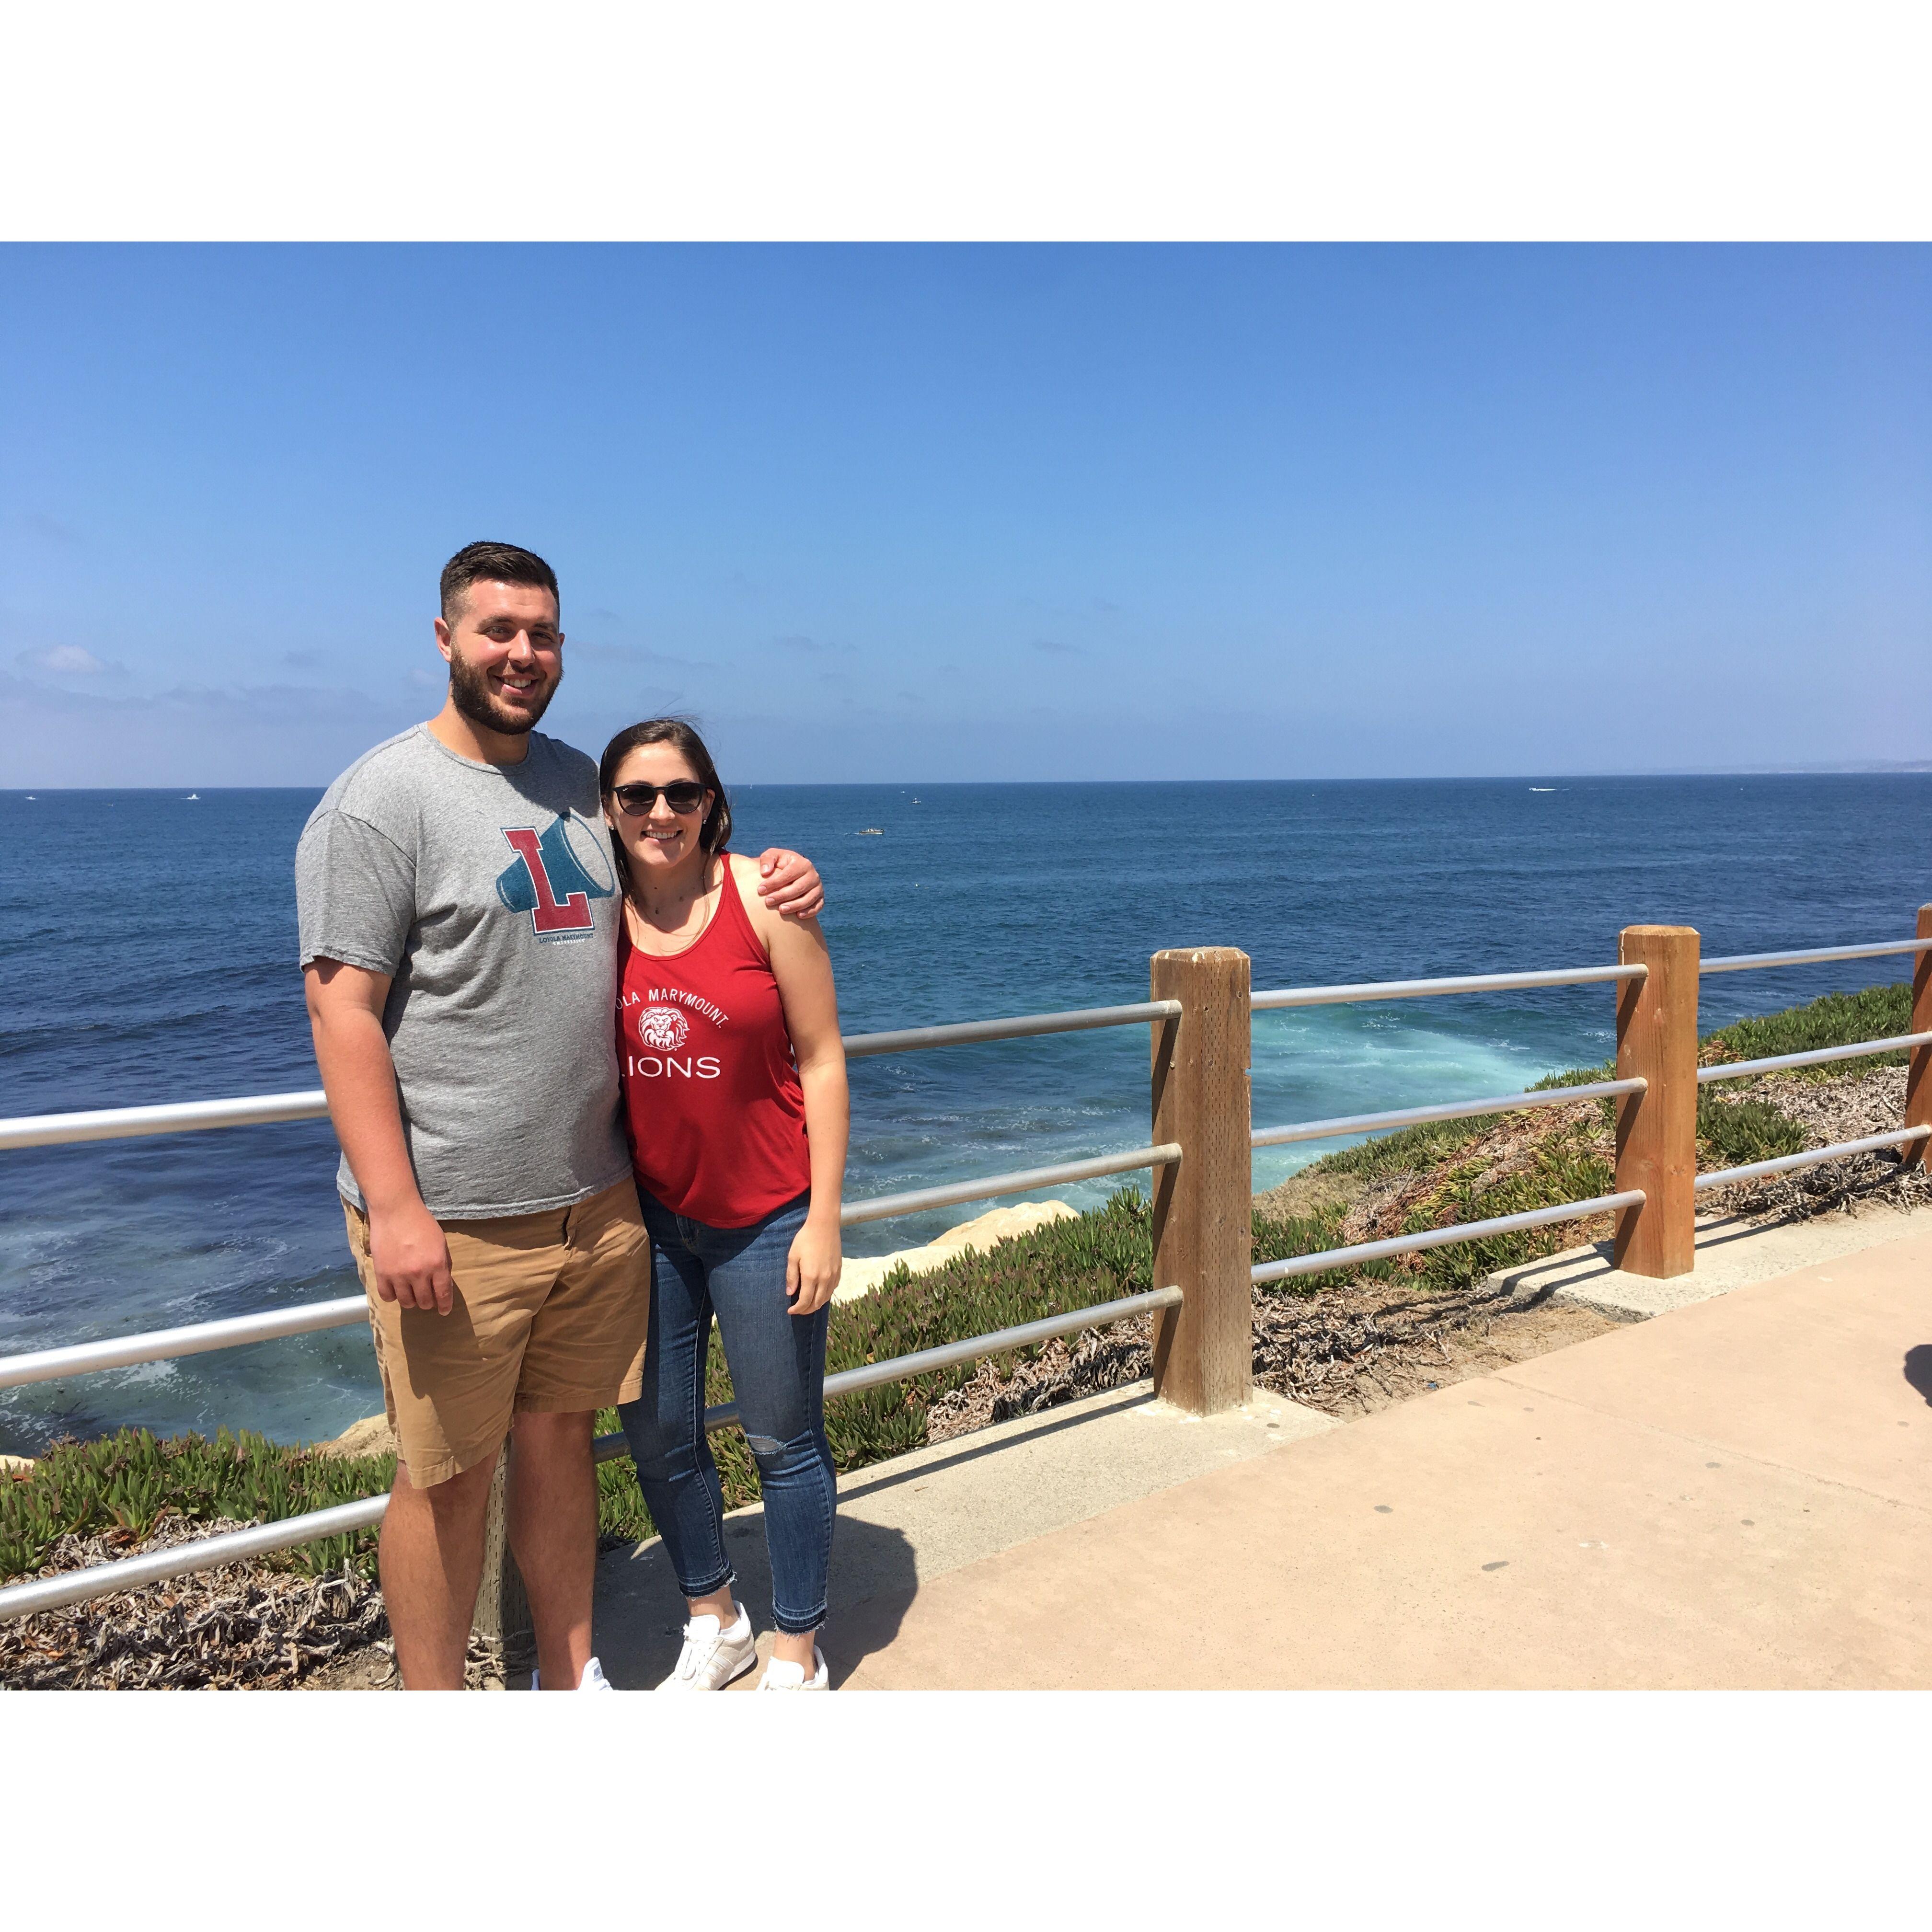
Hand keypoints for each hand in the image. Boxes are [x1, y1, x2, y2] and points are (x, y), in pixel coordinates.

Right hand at [368, 1199, 454, 1313]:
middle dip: (428, 1302)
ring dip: (411, 1301)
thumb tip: (442, 1284)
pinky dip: (393, 1296)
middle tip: (427, 1297)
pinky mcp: (381, 1273)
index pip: (442, 1294)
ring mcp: (398, 1275)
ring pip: (406, 1302)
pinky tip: (396, 1290)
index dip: (444, 1306)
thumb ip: (443, 1264)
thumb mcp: (441, 1243)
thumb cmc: (422, 1224)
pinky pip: (387, 1296)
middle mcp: (418, 1273)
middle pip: (425, 1301)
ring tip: (411, 1293)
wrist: (396, 1211)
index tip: (444, 1312)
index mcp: (437, 1265)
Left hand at [757, 848, 823, 919]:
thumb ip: (766, 860)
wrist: (792, 874)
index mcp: (802, 863)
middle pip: (799, 887)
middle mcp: (813, 875)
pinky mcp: (820, 898)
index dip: (774, 883)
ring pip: (809, 898)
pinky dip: (810, 912)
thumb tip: (765, 872)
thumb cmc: (779, 865)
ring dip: (795, 905)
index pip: (788, 874)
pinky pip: (818, 906)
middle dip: (782, 895)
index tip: (760, 890)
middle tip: (768, 901)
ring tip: (781, 910)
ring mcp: (818, 887)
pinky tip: (798, 916)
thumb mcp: (772, 856)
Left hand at [785, 1217, 841, 1316]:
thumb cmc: (805, 1239)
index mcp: (811, 1277)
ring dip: (816, 1304)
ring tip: (808, 1304)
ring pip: (826, 1298)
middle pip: (817, 1303)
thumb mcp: (793, 1256)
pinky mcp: (839, 1270)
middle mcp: (824, 1279)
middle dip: (806, 1310)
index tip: (790, 1311)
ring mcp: (833, 1275)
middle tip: (798, 1310)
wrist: (824, 1225)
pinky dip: (825, 1295)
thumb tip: (790, 1293)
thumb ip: (791, 1276)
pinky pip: (833, 1289)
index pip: (805, 1301)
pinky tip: (819, 1293)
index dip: (797, 1309)